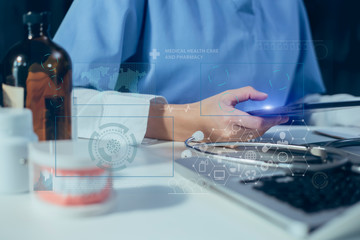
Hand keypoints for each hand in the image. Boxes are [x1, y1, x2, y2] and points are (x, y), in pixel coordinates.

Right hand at [145, 86, 287, 140]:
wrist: (192, 122)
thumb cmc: (207, 108)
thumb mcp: (226, 95)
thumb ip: (246, 93)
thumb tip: (264, 96)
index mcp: (230, 118)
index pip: (258, 122)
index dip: (273, 120)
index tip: (283, 116)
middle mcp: (231, 132)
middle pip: (259, 132)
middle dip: (270, 124)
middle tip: (278, 116)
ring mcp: (230, 141)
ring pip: (254, 137)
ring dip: (263, 129)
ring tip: (267, 120)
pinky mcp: (229, 145)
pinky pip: (247, 140)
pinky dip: (254, 133)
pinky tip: (254, 126)